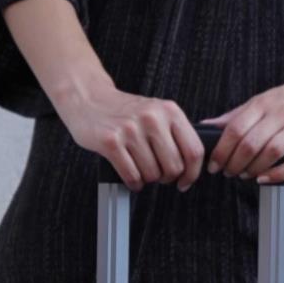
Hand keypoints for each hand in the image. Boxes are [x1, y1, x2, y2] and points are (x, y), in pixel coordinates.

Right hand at [60, 84, 205, 191]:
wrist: (89, 98)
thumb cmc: (124, 111)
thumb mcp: (157, 113)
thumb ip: (175, 134)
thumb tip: (191, 167)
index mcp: (170, 111)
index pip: (194, 150)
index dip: (192, 173)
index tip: (186, 181)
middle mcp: (152, 118)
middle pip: (174, 167)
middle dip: (167, 178)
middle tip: (159, 176)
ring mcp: (130, 129)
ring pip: (152, 174)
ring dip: (147, 180)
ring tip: (141, 171)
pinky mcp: (111, 142)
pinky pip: (132, 176)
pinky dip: (133, 183)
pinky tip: (131, 177)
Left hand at [201, 69, 283, 183]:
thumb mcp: (264, 99)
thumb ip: (237, 114)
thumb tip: (209, 125)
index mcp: (264, 103)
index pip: (235, 128)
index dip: (221, 149)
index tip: (214, 163)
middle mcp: (280, 114)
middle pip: (251, 143)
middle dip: (234, 163)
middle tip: (227, 172)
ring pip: (271, 152)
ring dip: (254, 168)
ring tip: (245, 175)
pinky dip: (279, 174)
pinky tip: (265, 178)